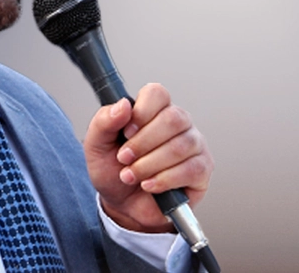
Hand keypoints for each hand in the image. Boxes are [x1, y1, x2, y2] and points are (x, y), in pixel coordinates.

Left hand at [83, 83, 213, 232]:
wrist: (123, 206)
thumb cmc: (113, 171)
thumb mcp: (96, 146)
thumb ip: (104, 121)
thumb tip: (123, 105)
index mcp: (153, 110)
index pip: (157, 93)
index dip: (142, 111)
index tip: (126, 131)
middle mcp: (178, 123)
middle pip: (172, 118)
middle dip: (143, 143)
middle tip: (125, 158)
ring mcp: (194, 145)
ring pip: (180, 146)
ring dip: (149, 165)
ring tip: (132, 176)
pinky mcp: (202, 170)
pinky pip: (190, 169)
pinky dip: (164, 180)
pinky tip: (149, 185)